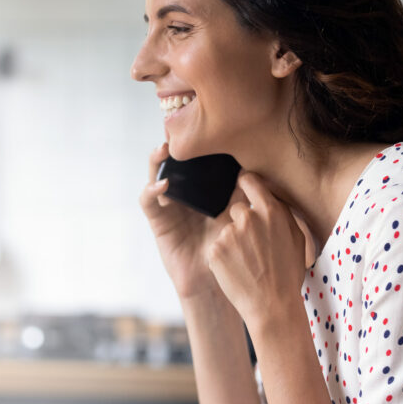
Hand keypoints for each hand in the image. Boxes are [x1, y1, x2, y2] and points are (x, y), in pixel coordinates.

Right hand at [138, 143, 242, 298]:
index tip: (195, 124)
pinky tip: (163, 184)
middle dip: (171, 145)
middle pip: (172, 163)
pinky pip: (148, 202)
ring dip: (156, 161)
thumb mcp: (237, 215)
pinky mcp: (157, 221)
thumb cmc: (230, 247)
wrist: (217, 279)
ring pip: (155, 176)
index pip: (193, 160)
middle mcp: (182, 193)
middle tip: (174, 131)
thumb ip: (242, 193)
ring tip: (163, 150)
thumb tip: (253, 165)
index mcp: (201, 189)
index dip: (191, 143)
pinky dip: (152, 190)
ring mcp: (167, 206)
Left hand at [205, 171, 307, 331]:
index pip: (249, 180)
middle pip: (237, 209)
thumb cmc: (288, 273)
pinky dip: (224, 258)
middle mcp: (248, 217)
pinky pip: (217, 247)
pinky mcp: (215, 250)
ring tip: (248, 264)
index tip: (244, 188)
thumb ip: (282, 213)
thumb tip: (271, 195)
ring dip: (233, 243)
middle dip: (242, 223)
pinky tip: (237, 271)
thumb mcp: (297, 238)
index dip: (246, 185)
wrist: (272, 306)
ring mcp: (229, 233)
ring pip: (227, 231)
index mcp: (271, 210)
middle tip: (253, 247)